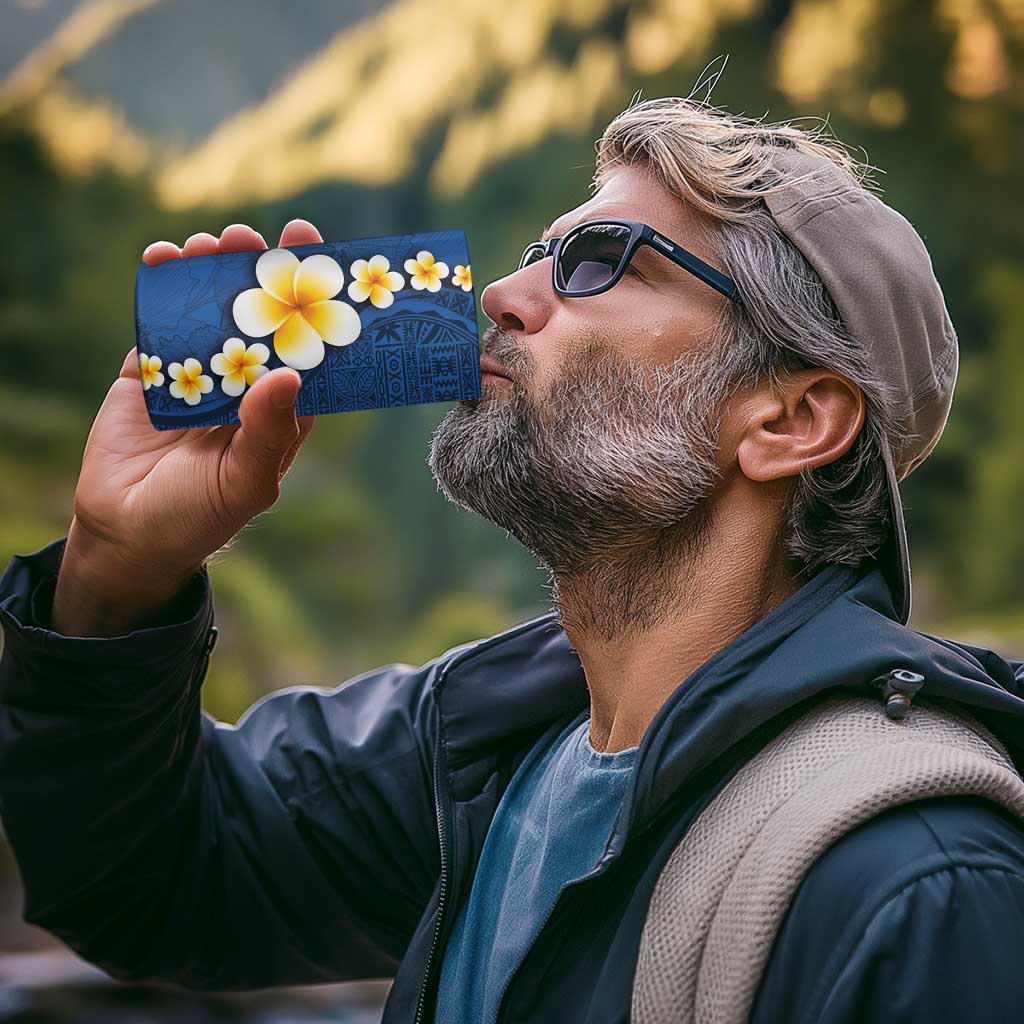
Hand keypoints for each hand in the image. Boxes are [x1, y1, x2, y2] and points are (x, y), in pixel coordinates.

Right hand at [52, 220, 320, 635]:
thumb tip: (290, 375)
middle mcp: (245, 383)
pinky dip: (161, 287)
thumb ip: (268, 432)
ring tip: (212, 244)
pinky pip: (159, 321)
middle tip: (255, 238)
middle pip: (258, 317)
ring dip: (212, 272)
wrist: (126, 534)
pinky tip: (164, 258)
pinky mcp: (150, 370)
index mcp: (280, 408)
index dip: (312, 304)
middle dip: (259, 274)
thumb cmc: (199, 517)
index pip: (305, 347)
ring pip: (210, 310)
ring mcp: (197, 373)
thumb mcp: (244, 483)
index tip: (318, 258)